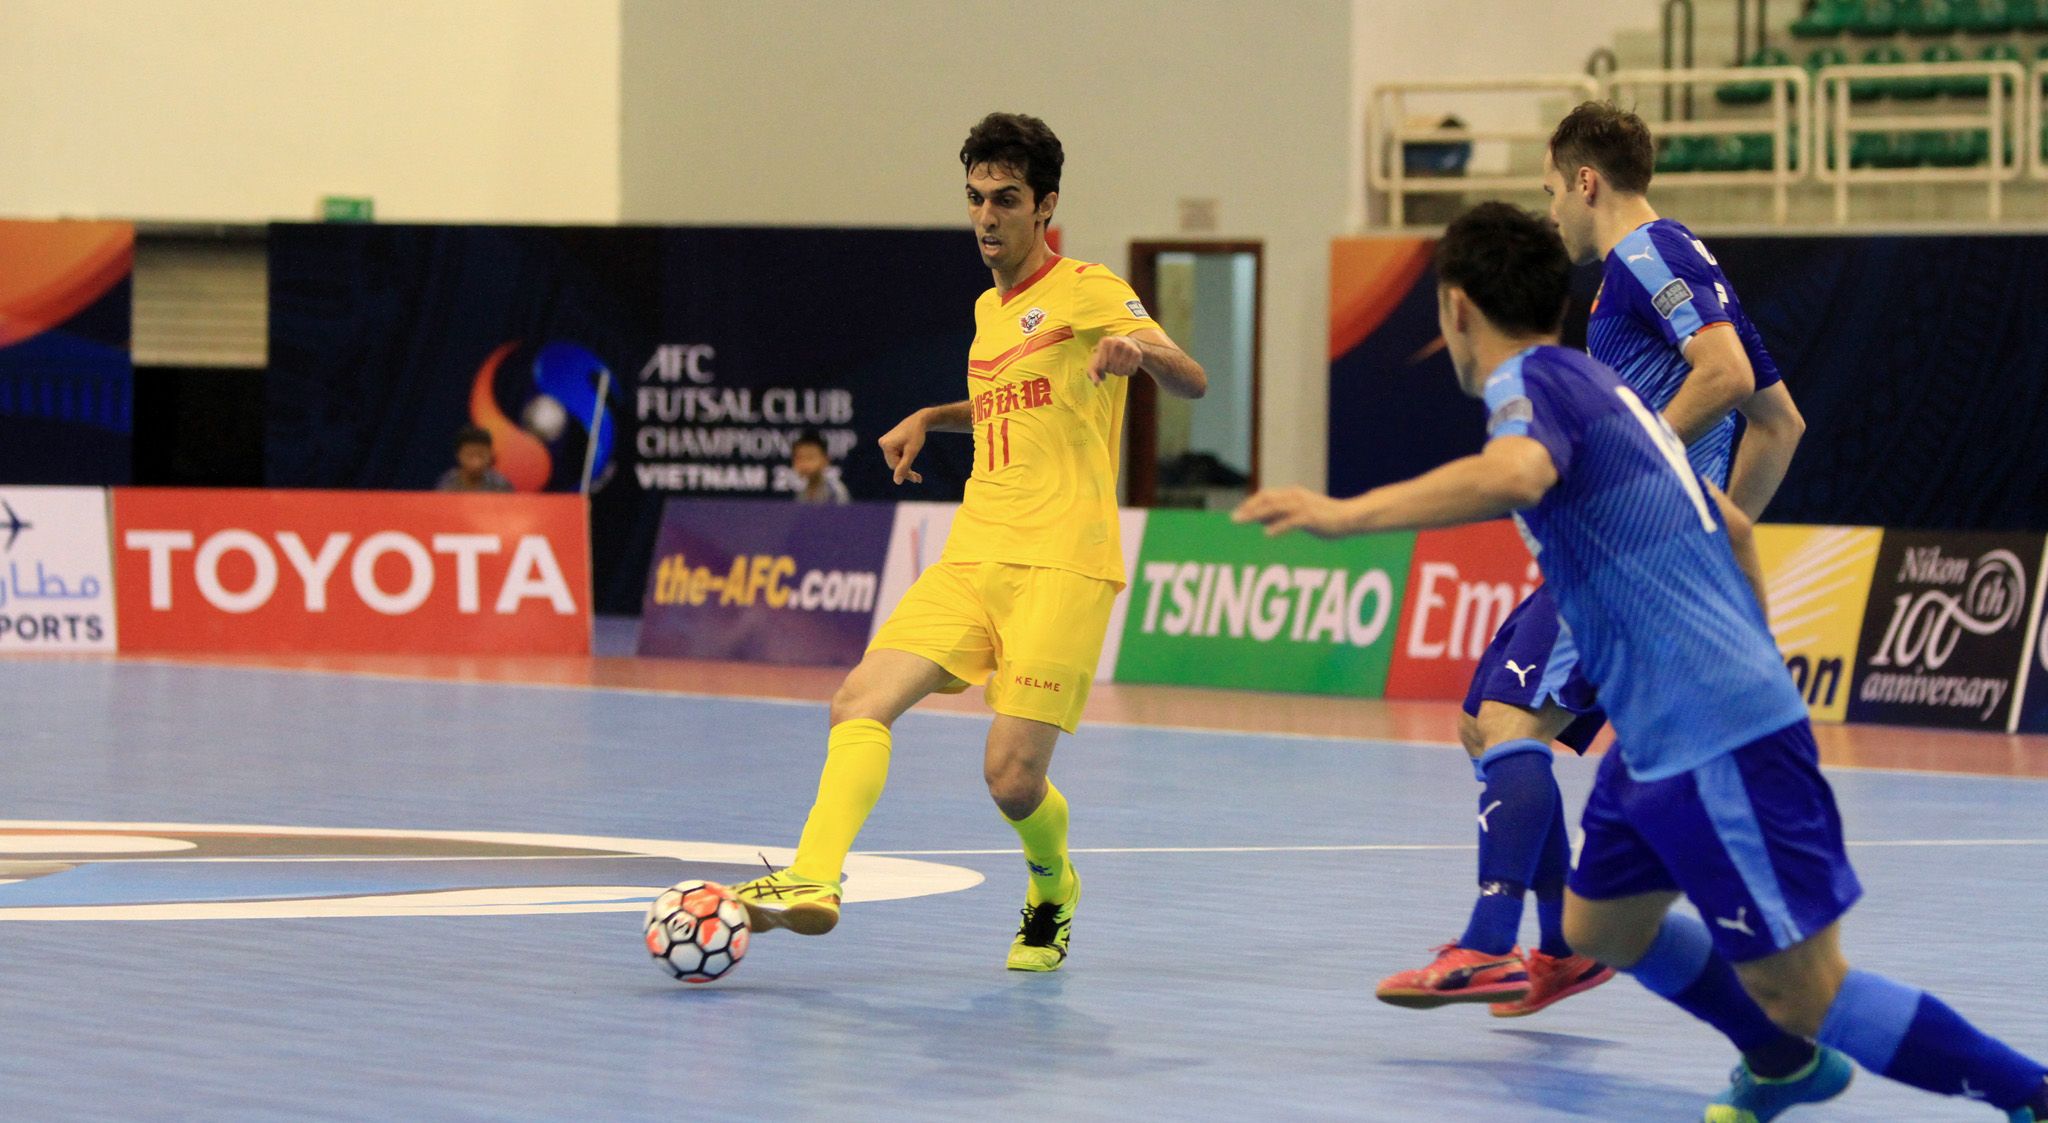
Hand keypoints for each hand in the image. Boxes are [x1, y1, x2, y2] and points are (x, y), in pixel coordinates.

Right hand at [878, 410, 927, 483]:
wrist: (919, 421)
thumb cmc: (916, 435)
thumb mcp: (912, 452)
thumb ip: (904, 467)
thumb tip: (897, 482)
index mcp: (886, 445)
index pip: (894, 466)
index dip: (906, 473)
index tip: (918, 479)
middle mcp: (883, 443)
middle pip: (894, 464)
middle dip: (906, 471)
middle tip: (918, 478)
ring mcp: (885, 443)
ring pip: (895, 461)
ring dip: (905, 466)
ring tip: (917, 474)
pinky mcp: (888, 443)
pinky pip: (895, 456)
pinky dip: (903, 460)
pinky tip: (911, 463)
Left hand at [1086, 335, 1144, 384]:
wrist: (1128, 343)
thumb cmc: (1108, 354)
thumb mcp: (1097, 360)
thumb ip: (1092, 373)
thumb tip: (1096, 384)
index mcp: (1105, 342)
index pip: (1101, 366)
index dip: (1102, 370)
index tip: (1103, 367)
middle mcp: (1117, 342)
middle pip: (1111, 369)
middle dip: (1111, 371)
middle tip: (1112, 365)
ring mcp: (1128, 347)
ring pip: (1121, 371)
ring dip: (1119, 373)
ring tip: (1119, 366)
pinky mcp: (1137, 353)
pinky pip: (1130, 371)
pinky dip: (1127, 372)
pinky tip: (1127, 365)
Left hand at [1232, 486, 1350, 538]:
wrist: (1350, 517)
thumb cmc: (1324, 518)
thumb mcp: (1299, 515)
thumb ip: (1281, 515)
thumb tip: (1260, 520)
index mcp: (1293, 494)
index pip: (1266, 495)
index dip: (1250, 503)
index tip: (1238, 513)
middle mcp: (1296, 497)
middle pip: (1266, 500)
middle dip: (1248, 508)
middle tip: (1234, 519)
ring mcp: (1303, 506)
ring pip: (1275, 508)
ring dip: (1257, 514)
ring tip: (1243, 521)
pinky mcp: (1311, 517)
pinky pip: (1291, 521)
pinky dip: (1278, 527)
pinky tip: (1267, 533)